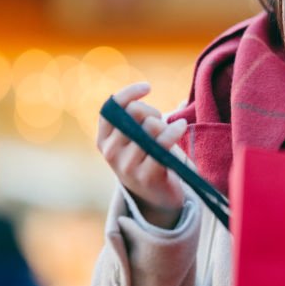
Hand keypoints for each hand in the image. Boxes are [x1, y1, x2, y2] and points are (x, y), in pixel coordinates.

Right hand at [97, 83, 188, 228]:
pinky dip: (174, 131)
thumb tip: (170, 97)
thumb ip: (139, 117)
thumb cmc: (148, 159)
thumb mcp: (135, 138)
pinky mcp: (146, 175)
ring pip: (150, 125)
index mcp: (103, 140)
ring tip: (170, 133)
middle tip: (161, 123)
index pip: (111, 107)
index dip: (129, 93)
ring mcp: (126, 165)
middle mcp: (110, 152)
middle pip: (135, 112)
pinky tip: (181, 126)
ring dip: (165, 124)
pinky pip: (162, 143)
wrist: (157, 197)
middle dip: (153, 112)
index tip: (148, 88)